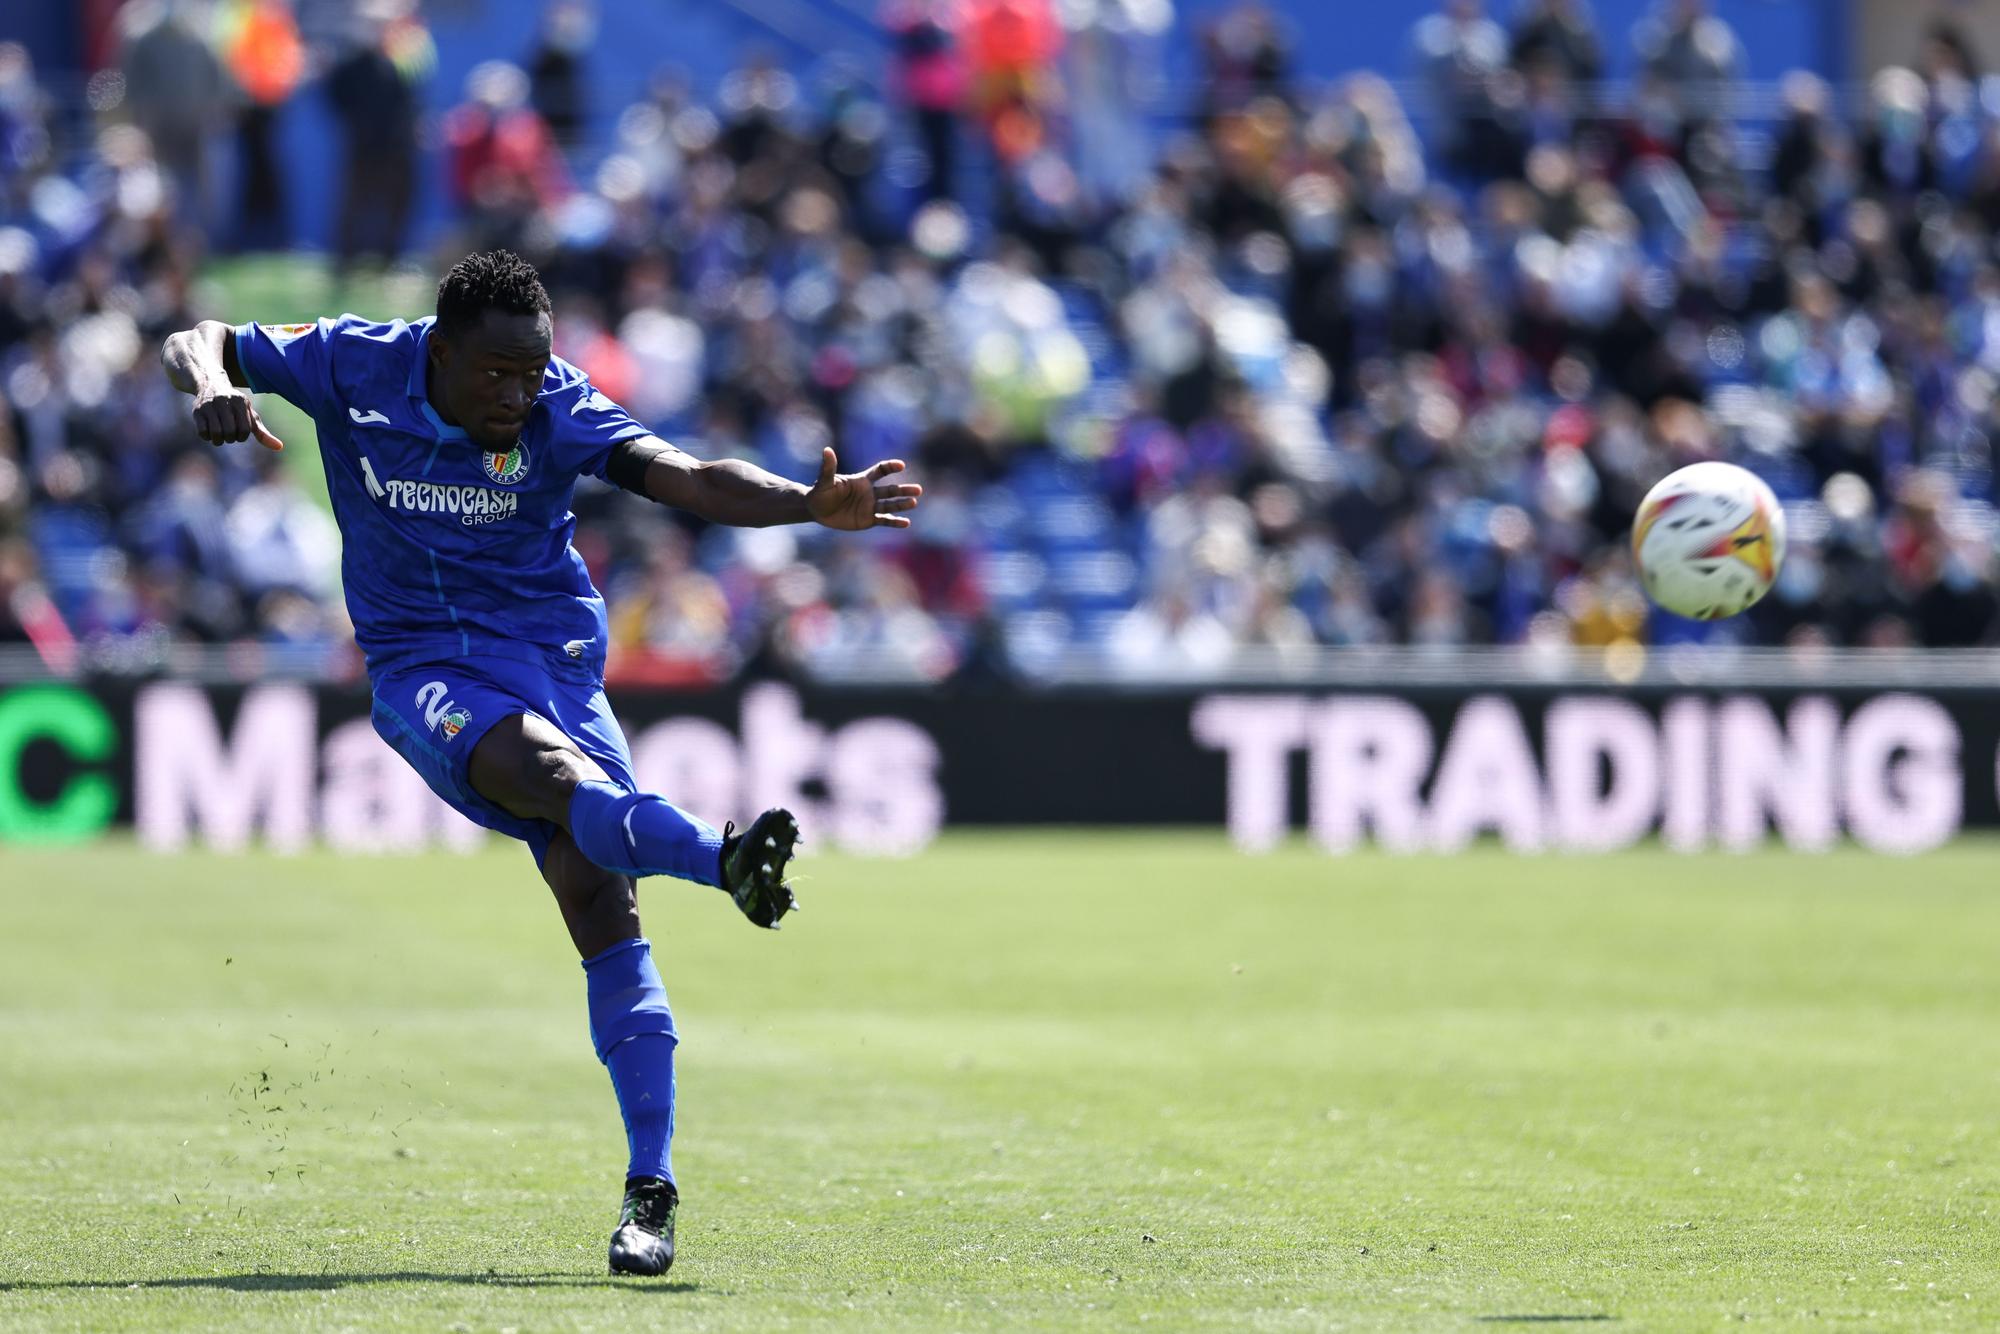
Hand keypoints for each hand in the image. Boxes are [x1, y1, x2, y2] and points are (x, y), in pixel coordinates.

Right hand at [191, 384, 284, 451]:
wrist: (209, 384)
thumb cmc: (234, 405)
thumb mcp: (249, 415)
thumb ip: (263, 432)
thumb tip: (279, 447)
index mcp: (240, 402)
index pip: (245, 430)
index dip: (242, 436)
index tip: (239, 432)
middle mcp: (224, 401)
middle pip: (229, 433)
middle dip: (230, 439)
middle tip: (228, 435)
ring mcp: (209, 405)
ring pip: (216, 433)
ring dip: (218, 441)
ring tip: (219, 436)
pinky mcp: (197, 410)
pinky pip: (202, 432)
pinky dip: (207, 437)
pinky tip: (209, 432)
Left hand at [805, 447, 921, 530]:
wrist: (816, 510)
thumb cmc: (820, 492)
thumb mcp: (824, 481)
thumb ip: (828, 467)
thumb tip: (827, 450)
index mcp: (862, 481)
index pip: (880, 471)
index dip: (891, 467)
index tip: (901, 465)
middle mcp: (869, 493)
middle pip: (891, 490)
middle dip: (904, 490)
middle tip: (918, 490)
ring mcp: (870, 507)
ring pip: (890, 505)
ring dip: (902, 504)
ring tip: (914, 502)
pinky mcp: (868, 520)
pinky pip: (884, 521)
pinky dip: (895, 522)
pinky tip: (906, 523)